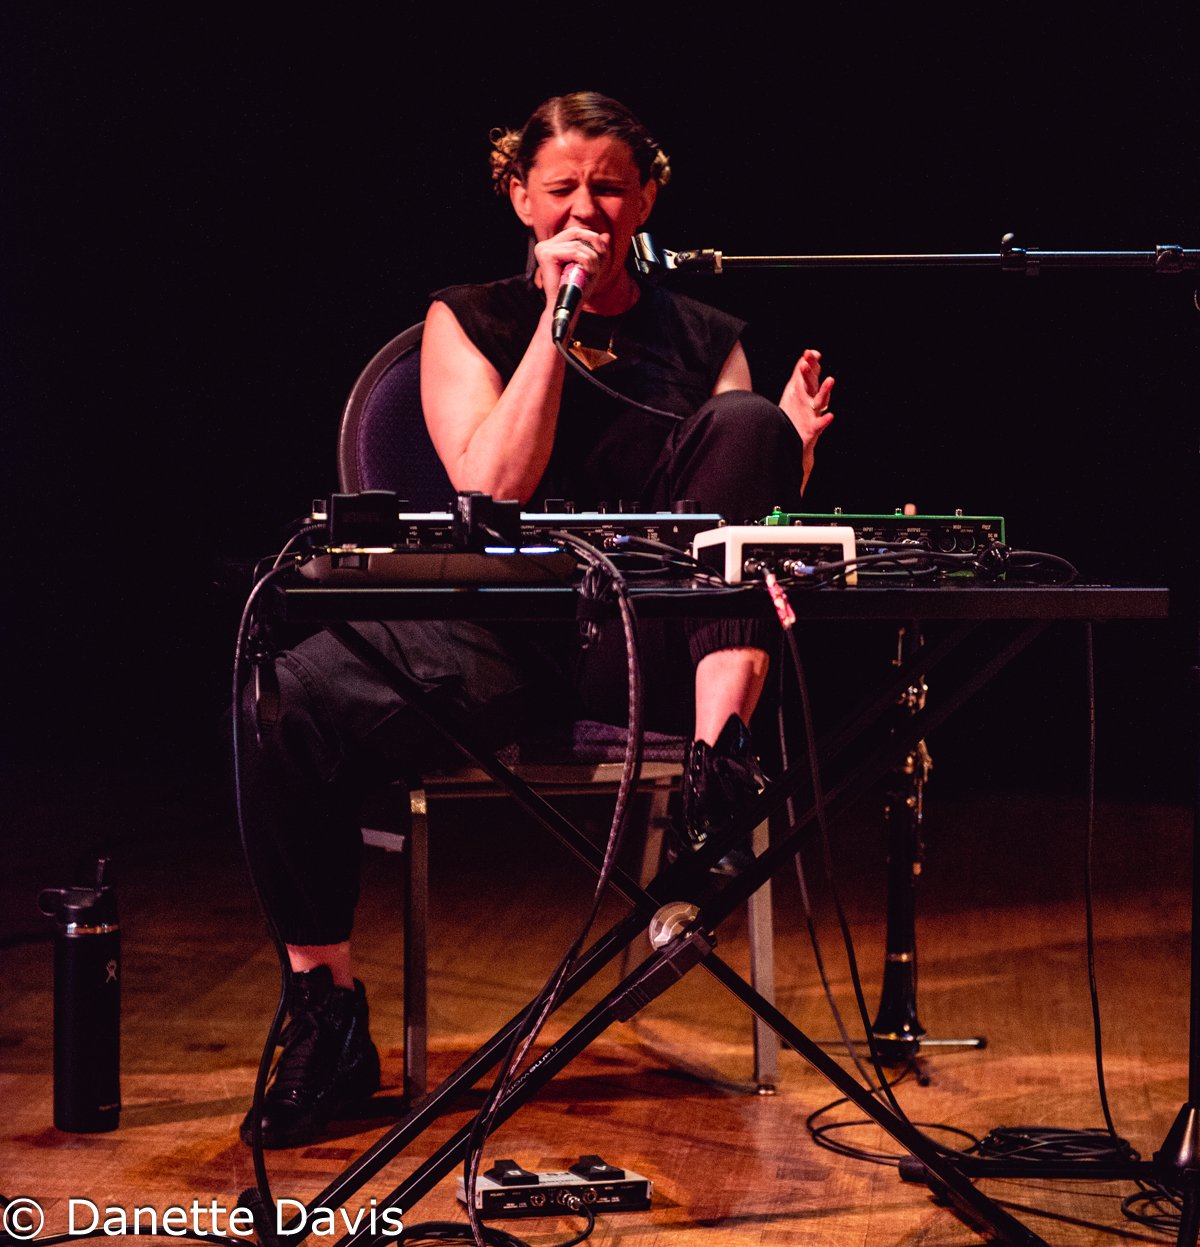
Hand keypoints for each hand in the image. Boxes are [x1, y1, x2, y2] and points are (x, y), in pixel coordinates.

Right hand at [532, 226, 609, 309]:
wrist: (568, 307)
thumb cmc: (577, 290)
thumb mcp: (590, 266)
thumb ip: (597, 250)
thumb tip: (606, 235)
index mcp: (552, 247)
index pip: (574, 232)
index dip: (591, 237)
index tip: (603, 250)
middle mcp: (545, 245)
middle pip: (574, 231)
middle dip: (593, 241)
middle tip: (603, 254)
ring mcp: (544, 249)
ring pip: (576, 244)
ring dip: (591, 258)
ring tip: (592, 272)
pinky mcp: (546, 255)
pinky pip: (573, 251)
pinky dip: (585, 260)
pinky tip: (587, 271)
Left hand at [779, 349, 834, 467]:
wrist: (793, 443)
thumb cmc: (794, 416)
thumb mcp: (795, 394)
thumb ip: (800, 376)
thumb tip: (804, 357)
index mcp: (806, 392)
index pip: (810, 375)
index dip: (810, 364)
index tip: (809, 352)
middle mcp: (812, 401)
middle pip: (812, 384)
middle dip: (811, 373)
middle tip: (807, 362)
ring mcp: (814, 414)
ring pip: (821, 401)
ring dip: (825, 391)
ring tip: (830, 380)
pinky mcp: (813, 429)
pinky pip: (820, 424)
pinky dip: (826, 420)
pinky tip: (831, 416)